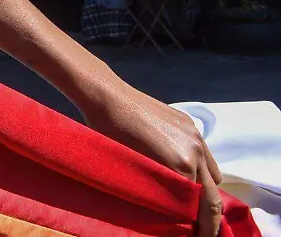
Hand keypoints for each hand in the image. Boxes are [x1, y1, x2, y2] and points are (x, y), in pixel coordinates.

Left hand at [82, 84, 222, 235]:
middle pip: (213, 195)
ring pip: (213, 175)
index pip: (202, 208)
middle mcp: (195, 152)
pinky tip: (183, 172)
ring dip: (205, 190)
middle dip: (210, 217)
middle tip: (201, 231)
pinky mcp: (191, 124)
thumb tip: (169, 212)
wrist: (107, 97)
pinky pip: (205, 155)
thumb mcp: (131, 171)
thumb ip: (157, 193)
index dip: (202, 227)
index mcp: (180, 166)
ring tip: (190, 200)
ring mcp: (196, 136)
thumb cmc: (108, 135)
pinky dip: (200, 169)